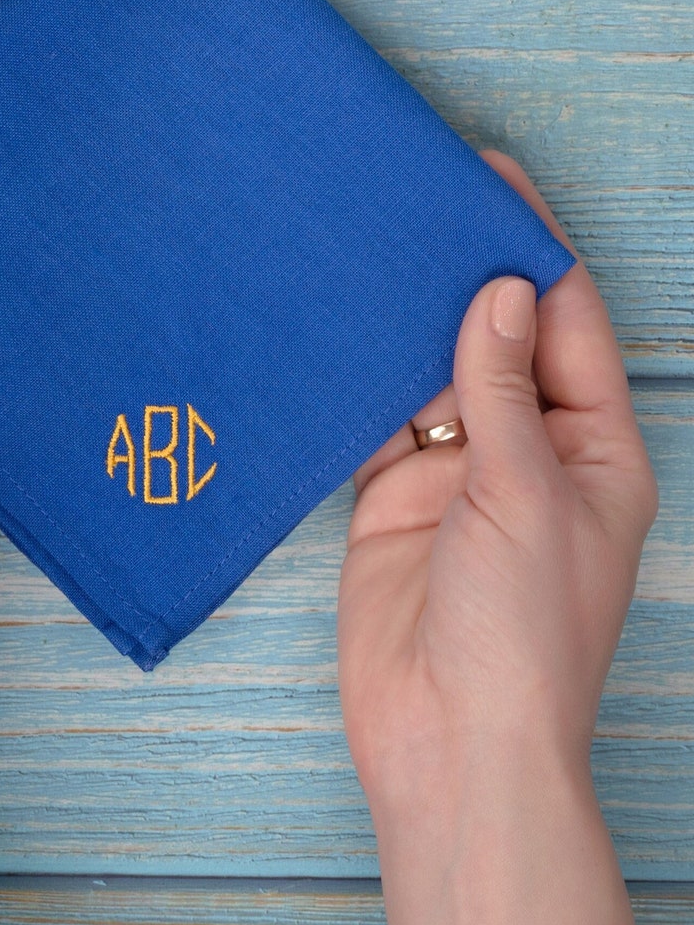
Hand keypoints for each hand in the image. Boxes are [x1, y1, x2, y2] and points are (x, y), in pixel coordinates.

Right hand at [337, 149, 657, 924]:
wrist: (447, 747)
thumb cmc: (521, 638)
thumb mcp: (524, 497)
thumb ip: (501, 390)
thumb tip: (498, 291)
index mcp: (593, 445)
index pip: (564, 319)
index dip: (528, 245)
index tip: (487, 177)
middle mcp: (529, 448)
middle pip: (496, 334)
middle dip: (460, 272)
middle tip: (411, 195)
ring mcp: (458, 470)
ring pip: (431, 368)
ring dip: (403, 317)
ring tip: (365, 243)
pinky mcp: (391, 494)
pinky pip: (375, 415)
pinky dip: (356, 375)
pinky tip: (331, 326)